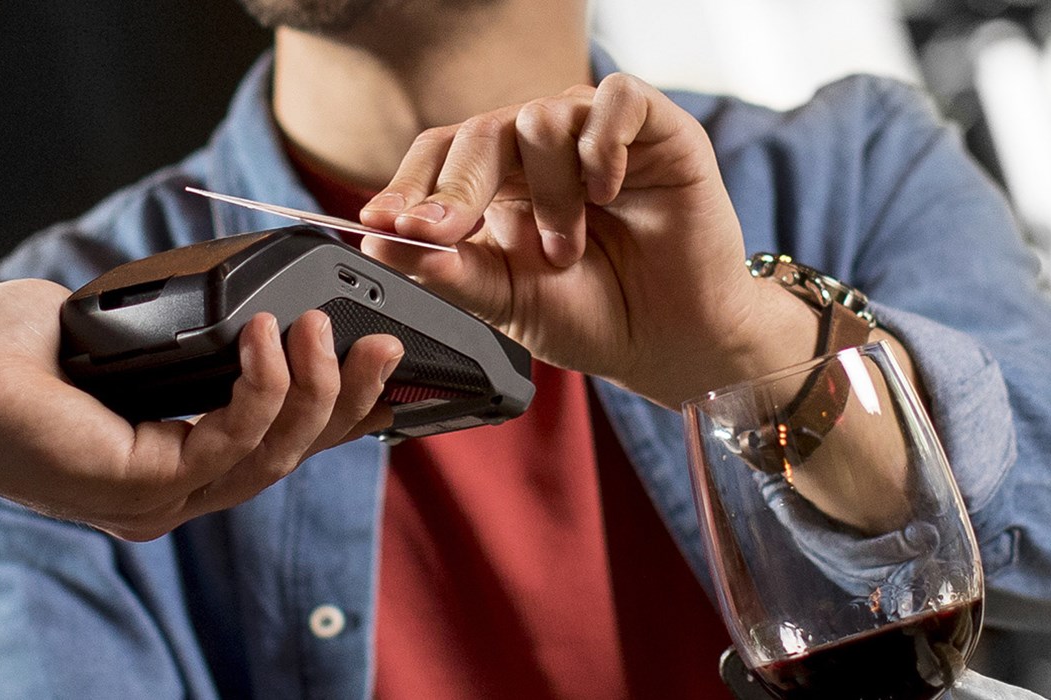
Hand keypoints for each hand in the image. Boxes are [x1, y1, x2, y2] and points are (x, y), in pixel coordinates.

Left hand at [0, 279, 403, 540]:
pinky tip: (271, 339)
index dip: (336, 412)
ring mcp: (158, 499)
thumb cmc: (5, 350)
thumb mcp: (116, 334)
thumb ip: (174, 330)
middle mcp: (167, 496)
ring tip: (326, 329)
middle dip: (348, 400)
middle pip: (291, 457)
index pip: (272, 447)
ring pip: (275, 455)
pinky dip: (265, 387)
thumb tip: (222, 299)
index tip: (378, 362)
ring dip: (316, 389)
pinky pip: (234, 442)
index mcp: (163, 465)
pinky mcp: (145, 485)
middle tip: (384, 344)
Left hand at [353, 74, 817, 405]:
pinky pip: (616, 99)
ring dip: (547, 192)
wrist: (673, 344)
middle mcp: (543, 150)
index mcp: (498, 184)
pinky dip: (602, 143)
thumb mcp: (506, 301)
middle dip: (456, 189)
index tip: (380, 223)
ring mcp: (597, 136)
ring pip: (542, 117)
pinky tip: (607, 192)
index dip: (408, 184)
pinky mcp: (657, 129)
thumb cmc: (595, 316)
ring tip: (568, 249)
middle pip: (480, 131)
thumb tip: (377, 242)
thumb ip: (446, 270)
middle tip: (448, 236)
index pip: (439, 155)